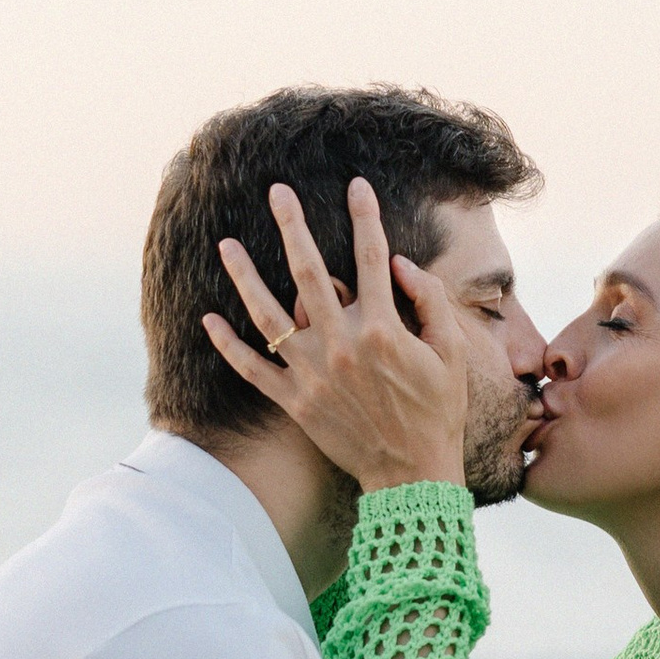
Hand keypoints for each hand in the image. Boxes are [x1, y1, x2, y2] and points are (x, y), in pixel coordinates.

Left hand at [203, 178, 471, 492]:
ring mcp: (313, 375)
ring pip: (269, 317)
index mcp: (383, 329)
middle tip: (276, 191)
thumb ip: (429, 301)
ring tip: (225, 243)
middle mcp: (342, 346)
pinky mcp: (295, 402)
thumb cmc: (437, 411)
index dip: (365, 217)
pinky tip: (208, 318)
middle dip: (292, 226)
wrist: (413, 474)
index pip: (371, 258)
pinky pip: (253, 370)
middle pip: (309, 273)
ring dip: (244, 277)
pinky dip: (228, 346)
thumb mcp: (451, 352)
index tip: (356, 185)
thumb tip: (399, 262)